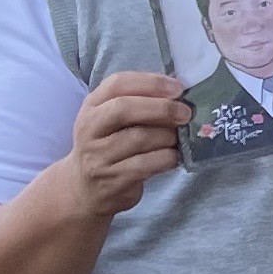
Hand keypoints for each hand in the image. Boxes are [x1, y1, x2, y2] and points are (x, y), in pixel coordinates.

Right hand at [66, 71, 188, 216]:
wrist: (86, 191)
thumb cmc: (110, 147)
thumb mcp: (112, 121)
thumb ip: (138, 102)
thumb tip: (178, 93)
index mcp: (91, 107)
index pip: (117, 84)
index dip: (150, 82)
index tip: (178, 88)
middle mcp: (89, 129)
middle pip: (124, 108)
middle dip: (161, 108)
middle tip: (186, 113)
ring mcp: (98, 156)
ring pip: (139, 138)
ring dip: (168, 135)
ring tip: (178, 138)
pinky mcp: (112, 180)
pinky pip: (147, 164)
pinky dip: (167, 158)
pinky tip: (174, 156)